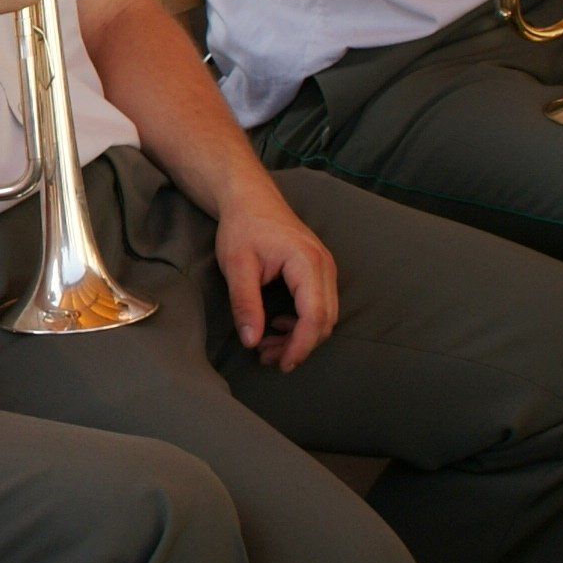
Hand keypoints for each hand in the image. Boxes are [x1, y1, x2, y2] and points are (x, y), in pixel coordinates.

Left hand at [212, 177, 336, 370]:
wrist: (250, 198)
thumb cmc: (242, 228)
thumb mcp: (237, 266)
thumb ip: (245, 304)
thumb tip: (252, 342)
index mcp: (307, 263)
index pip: (316, 316)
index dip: (301, 346)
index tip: (281, 364)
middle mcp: (324, 266)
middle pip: (325, 320)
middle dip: (299, 345)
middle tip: (267, 358)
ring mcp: (325, 267)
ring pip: (325, 316)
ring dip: (300, 336)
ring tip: (267, 346)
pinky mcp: (319, 271)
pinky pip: (320, 305)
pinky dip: (302, 322)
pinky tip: (276, 324)